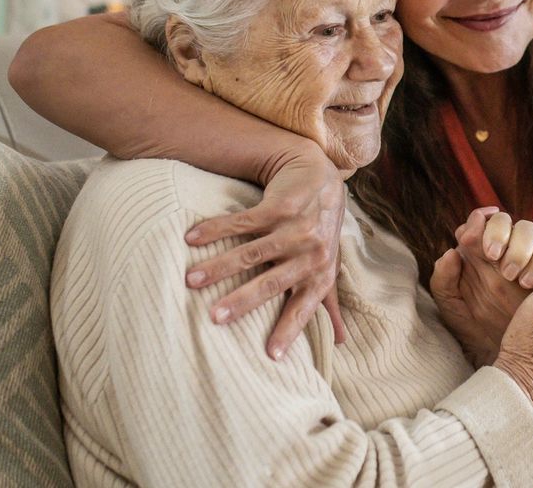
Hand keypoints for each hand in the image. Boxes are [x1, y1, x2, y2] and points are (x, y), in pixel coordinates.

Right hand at [182, 142, 346, 359]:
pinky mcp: (280, 206)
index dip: (289, 330)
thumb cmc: (320, 231)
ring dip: (219, 266)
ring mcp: (296, 228)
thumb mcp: (328, 266)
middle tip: (214, 317)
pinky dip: (216, 230)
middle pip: (272, 282)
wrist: (320, 178)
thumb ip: (330, 303)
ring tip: (190, 280)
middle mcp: (311, 253)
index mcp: (320, 275)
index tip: (270, 355)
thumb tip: (341, 341)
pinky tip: (191, 238)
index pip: (303, 307)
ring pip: (252, 252)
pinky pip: (243, 222)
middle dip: (242, 301)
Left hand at [431, 212, 532, 363]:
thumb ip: (443, 282)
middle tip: (506, 270)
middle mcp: (507, 249)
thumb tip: (451, 253)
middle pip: (512, 222)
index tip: (489, 251)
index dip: (485, 227)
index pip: (481, 222)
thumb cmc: (478, 332)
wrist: (510, 361)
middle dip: (511, 240)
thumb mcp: (454, 311)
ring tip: (526, 281)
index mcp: (480, 253)